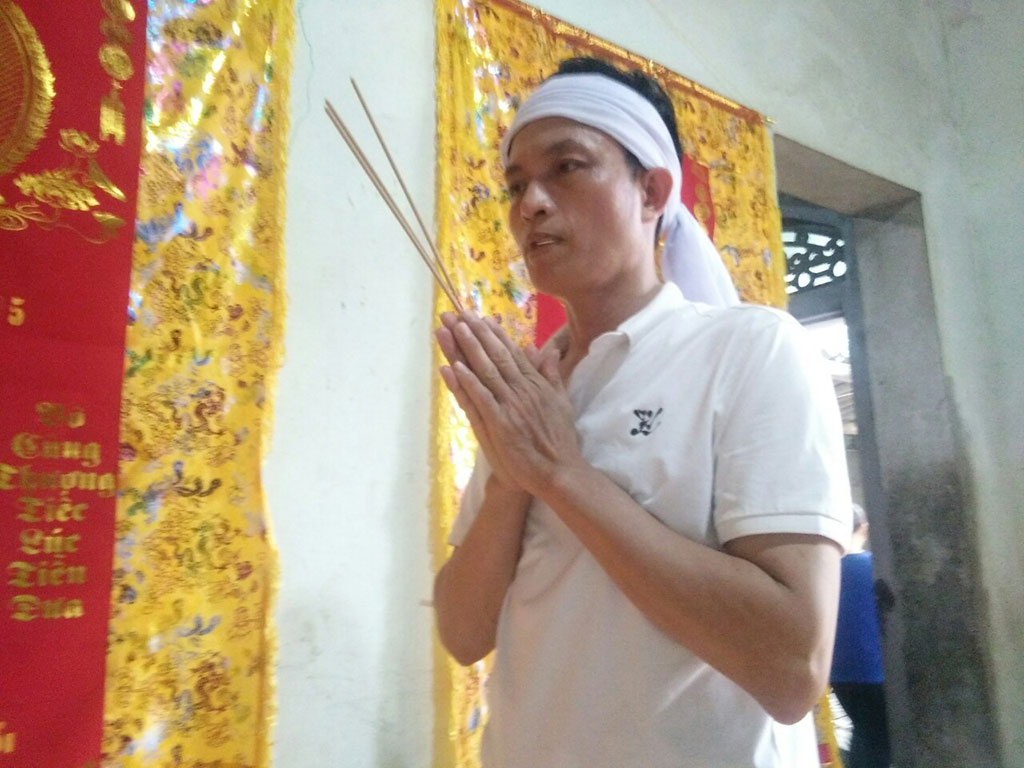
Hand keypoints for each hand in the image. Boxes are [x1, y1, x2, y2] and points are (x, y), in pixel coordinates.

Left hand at [435, 311, 578, 495]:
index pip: (511, 352)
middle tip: (458, 313)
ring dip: (467, 349)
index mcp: (535, 384)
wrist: (559, 471)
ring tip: (452, 329)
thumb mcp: (562, 402)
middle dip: (475, 333)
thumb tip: (548, 351)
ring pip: (485, 372)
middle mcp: (522, 390)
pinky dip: (467, 383)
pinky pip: (481, 399)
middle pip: (495, 355)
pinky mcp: (501, 425)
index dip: (493, 333)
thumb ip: (552, 376)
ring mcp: (511, 407)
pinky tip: (454, 367)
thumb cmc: (559, 440)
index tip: (479, 316)